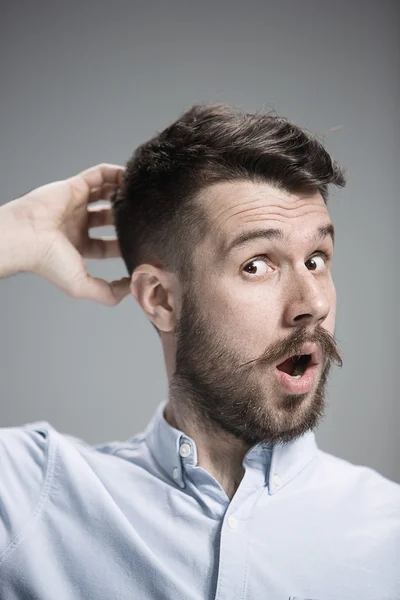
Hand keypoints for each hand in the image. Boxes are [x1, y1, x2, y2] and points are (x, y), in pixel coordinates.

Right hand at [4, 163, 130, 305]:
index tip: (142, 245)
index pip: (107, 246)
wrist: (25, 236)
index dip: (124, 245)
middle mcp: (76, 224)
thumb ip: (108, 293)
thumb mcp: (81, 286)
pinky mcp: (73, 186)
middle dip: (125, 218)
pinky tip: (130, 177)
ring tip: (141, 196)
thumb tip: (131, 288)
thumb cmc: (47, 261)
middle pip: (108, 218)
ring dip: (121, 194)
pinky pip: (97, 175)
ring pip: (104, 195)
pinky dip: (113, 173)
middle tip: (145, 218)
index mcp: (77, 246)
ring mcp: (74, 204)